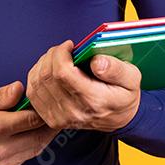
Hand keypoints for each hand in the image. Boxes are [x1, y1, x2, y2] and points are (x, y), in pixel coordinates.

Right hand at [0, 80, 58, 164]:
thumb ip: (2, 96)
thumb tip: (21, 89)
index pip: (30, 120)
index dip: (44, 110)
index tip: (51, 101)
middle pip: (38, 137)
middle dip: (50, 124)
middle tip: (59, 111)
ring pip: (35, 149)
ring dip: (45, 135)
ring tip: (51, 121)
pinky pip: (26, 157)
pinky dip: (33, 144)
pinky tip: (35, 133)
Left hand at [25, 40, 140, 131]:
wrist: (119, 118)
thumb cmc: (124, 95)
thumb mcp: (131, 77)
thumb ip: (116, 68)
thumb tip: (96, 61)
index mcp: (93, 100)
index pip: (62, 73)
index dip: (60, 54)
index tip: (70, 45)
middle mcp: (73, 111)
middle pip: (47, 76)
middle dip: (52, 55)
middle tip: (63, 49)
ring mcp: (60, 117)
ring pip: (37, 83)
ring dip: (43, 64)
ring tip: (57, 58)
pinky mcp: (52, 119)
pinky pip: (33, 94)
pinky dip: (36, 77)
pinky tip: (48, 70)